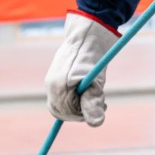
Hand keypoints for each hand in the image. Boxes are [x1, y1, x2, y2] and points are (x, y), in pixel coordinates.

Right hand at [45, 11, 119, 126]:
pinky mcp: (56, 74)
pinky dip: (75, 96)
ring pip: (63, 103)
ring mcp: (52, 79)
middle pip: (63, 110)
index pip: (68, 113)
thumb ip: (94, 102)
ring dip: (79, 103)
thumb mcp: (97, 79)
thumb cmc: (94, 54)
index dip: (84, 114)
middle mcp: (51, 84)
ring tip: (97, 93)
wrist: (89, 30)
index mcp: (58, 86)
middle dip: (82, 109)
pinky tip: (88, 89)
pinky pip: (62, 94)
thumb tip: (96, 124)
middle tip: (102, 102)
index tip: (101, 106)